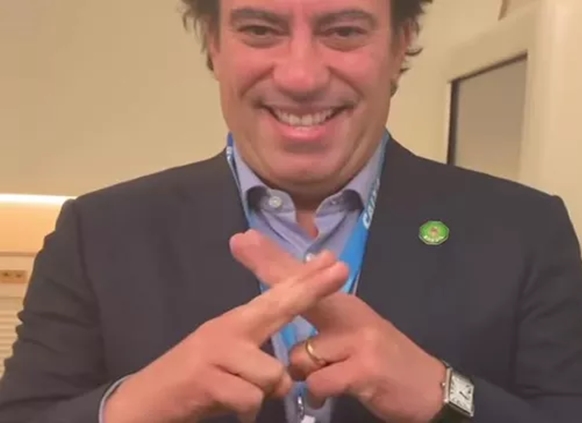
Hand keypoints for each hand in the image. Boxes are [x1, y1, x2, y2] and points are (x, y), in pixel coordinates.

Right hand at [103, 250, 348, 422]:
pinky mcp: (205, 379)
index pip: (277, 297)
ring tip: (240, 395)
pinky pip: (251, 399)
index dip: (307, 280)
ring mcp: (215, 351)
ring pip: (272, 373)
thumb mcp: (228, 359)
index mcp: (235, 323)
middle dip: (312, 289)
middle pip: (278, 307)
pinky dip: (245, 411)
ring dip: (264, 392)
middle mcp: (227, 329)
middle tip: (342, 269)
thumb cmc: (193, 381)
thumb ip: (256, 352)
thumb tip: (290, 366)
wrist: (143, 403)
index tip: (335, 261)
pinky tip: (228, 408)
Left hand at [230, 230, 446, 422]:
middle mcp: (351, 314)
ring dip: (305, 374)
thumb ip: (322, 321)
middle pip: (300, 292)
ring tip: (328, 378)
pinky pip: (318, 382)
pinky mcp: (363, 369)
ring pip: (300, 356)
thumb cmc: (384, 361)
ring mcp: (358, 340)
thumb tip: (289, 313)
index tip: (244, 238)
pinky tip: (333, 393)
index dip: (273, 258)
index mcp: (345, 305)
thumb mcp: (353, 335)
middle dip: (268, 269)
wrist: (428, 387)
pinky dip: (319, 393)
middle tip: (240, 242)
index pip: (304, 278)